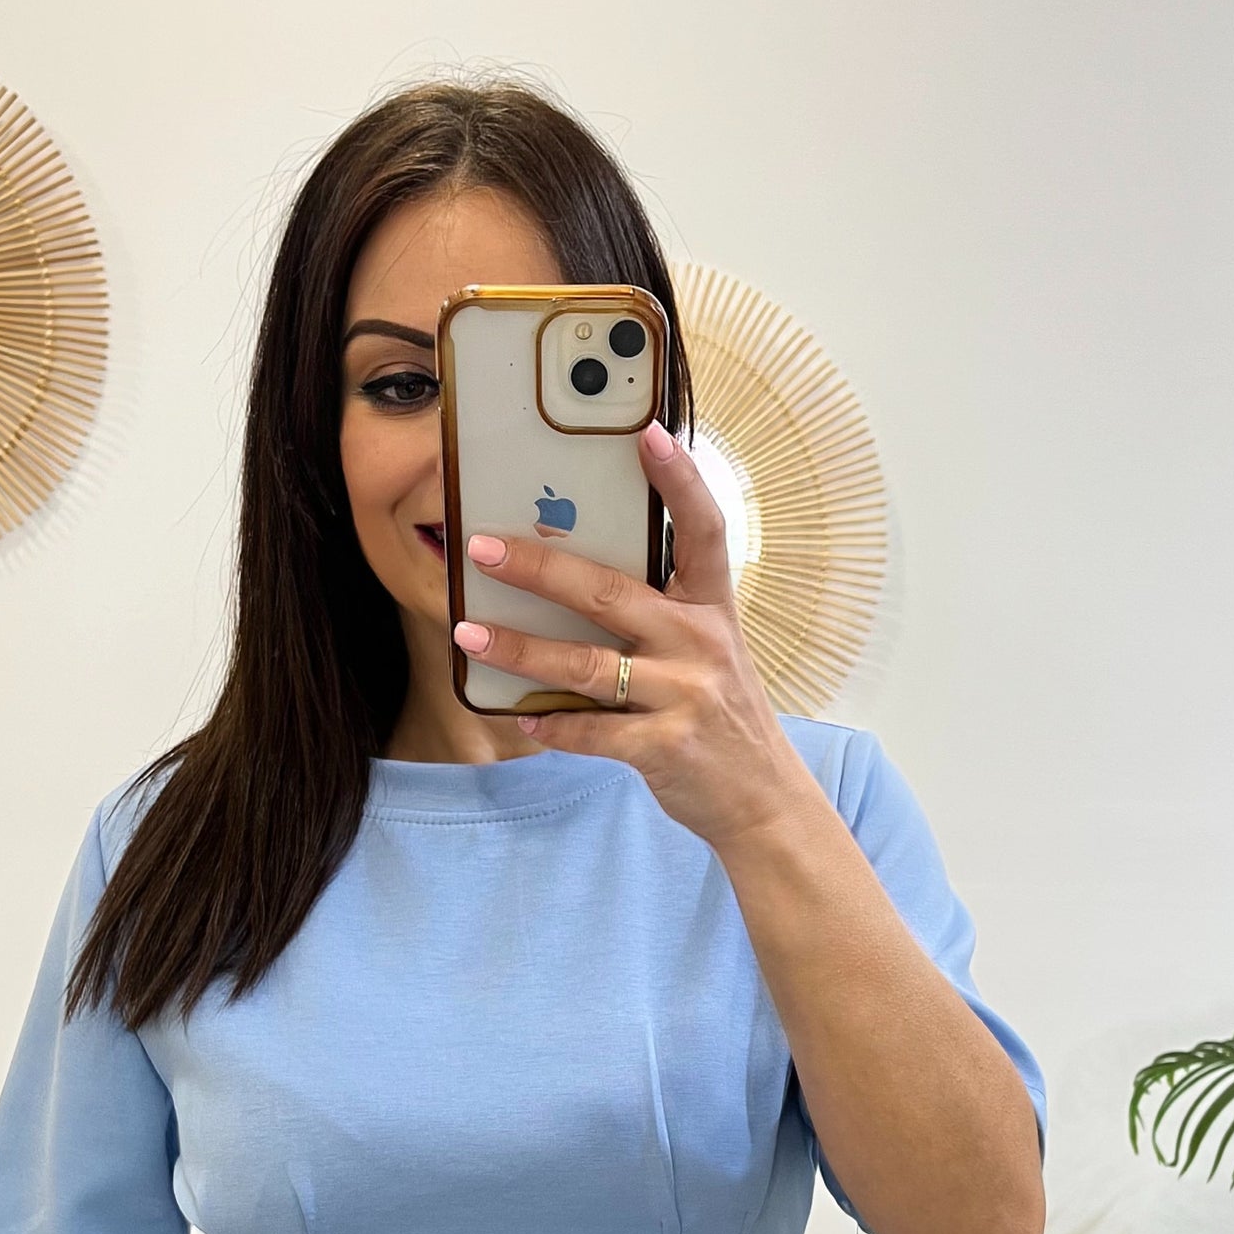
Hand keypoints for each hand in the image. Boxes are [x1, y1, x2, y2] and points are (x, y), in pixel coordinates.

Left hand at [451, 422, 819, 852]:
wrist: (765, 801)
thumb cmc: (723, 716)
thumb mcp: (710, 652)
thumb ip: (660, 613)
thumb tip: (573, 575)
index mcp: (711, 609)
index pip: (703, 530)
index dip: (679, 480)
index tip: (648, 432)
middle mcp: (701, 644)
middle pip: (610, 593)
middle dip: (541, 567)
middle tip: (482, 547)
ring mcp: (684, 696)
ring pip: (586, 664)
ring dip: (519, 649)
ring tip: (469, 632)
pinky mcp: (664, 747)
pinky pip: (591, 731)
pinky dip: (551, 726)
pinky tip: (520, 718)